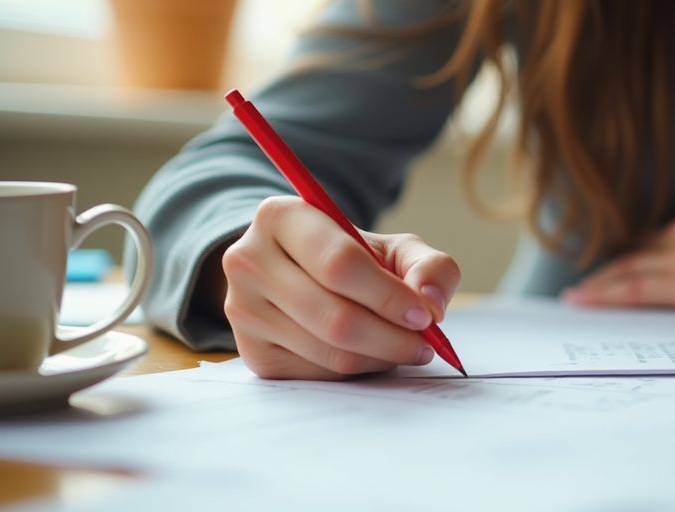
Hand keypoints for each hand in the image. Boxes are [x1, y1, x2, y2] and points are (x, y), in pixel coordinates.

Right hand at [221, 196, 459, 379]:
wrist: (304, 276)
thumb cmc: (354, 259)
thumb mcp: (395, 249)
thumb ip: (428, 266)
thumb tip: (431, 303)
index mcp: (280, 217)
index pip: (340, 264)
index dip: (389, 296)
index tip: (425, 315)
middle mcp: (248, 261)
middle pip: (334, 316)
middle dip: (392, 337)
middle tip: (424, 344)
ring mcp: (243, 310)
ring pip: (328, 351)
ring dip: (379, 357)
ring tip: (403, 347)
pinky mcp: (252, 353)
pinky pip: (318, 373)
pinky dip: (356, 369)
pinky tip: (369, 352)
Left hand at [563, 204, 674, 312]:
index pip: (652, 242)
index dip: (627, 258)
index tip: (608, 270)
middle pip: (632, 254)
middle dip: (605, 272)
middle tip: (579, 289)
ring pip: (626, 270)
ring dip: (598, 285)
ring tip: (574, 300)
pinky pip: (634, 288)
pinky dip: (605, 294)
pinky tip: (583, 300)